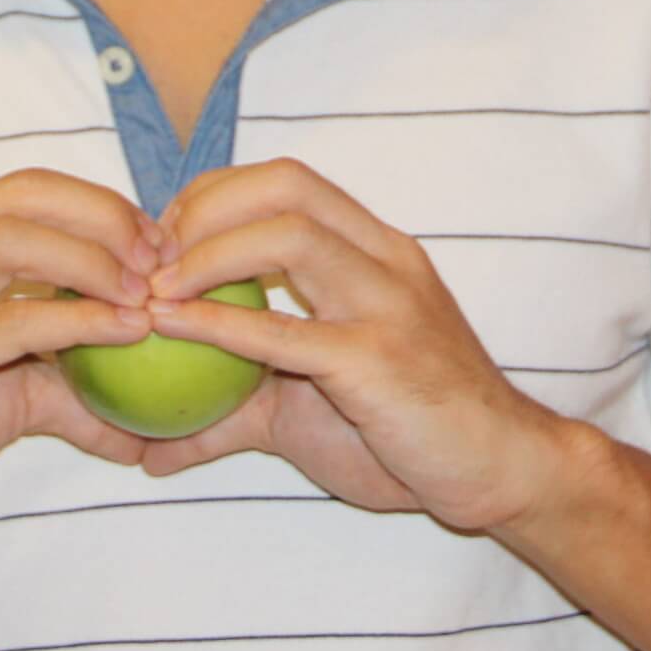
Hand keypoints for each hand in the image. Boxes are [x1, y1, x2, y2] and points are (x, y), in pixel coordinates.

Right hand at [0, 169, 159, 520]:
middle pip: (27, 195)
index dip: (98, 204)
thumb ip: (58, 383)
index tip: (153, 240)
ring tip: (147, 292)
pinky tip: (124, 334)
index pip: (26, 187)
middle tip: (161, 258)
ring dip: (96, 259)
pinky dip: (80, 321)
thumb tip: (138, 429)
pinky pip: (12, 321)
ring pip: (17, 240)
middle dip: (106, 217)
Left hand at [138, 159, 571, 531]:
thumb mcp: (311, 409)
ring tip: (154, 289)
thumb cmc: (408, 431)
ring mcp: (388, 305)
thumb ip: (233, 412)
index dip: (215, 195)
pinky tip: (171, 328)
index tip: (164, 238)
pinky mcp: (381, 362)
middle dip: (207, 207)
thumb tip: (149, 450)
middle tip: (153, 258)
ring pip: (290, 236)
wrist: (501, 469)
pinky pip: (289, 332)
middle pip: (285, 186)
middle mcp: (385, 259)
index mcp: (376, 248)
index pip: (287, 180)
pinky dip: (220, 323)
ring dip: (207, 254)